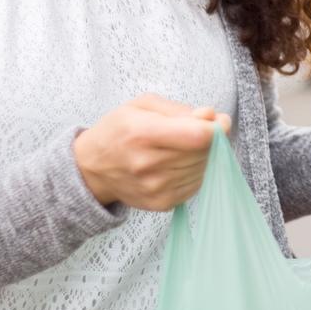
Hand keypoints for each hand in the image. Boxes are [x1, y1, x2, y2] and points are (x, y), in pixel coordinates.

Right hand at [72, 93, 230, 210]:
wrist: (91, 169)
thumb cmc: (118, 131)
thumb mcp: (142, 106)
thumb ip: (180, 110)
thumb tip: (211, 116)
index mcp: (143, 134)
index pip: (198, 136)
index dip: (217, 128)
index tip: (219, 121)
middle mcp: (149, 165)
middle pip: (204, 152)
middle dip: (210, 139)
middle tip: (198, 130)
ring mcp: (156, 188)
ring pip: (204, 168)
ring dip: (203, 156)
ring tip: (182, 147)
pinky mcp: (162, 203)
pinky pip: (196, 184)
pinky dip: (194, 172)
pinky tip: (177, 163)